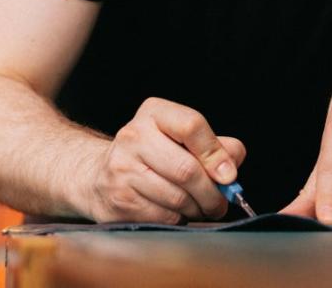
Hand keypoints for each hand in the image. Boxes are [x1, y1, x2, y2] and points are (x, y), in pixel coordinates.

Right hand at [82, 97, 244, 223]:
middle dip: (212, 193)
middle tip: (221, 203)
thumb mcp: (182, 138)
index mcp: (154, 113)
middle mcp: (133, 136)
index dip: (216, 154)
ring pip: (177, 198)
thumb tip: (230, 170)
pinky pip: (163, 217)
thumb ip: (215, 147)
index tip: (229, 176)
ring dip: (197, 209)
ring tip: (199, 207)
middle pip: (187, 169)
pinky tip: (177, 213)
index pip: (192, 126)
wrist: (100, 175)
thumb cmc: (154, 155)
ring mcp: (121, 168)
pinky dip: (178, 219)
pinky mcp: (117, 199)